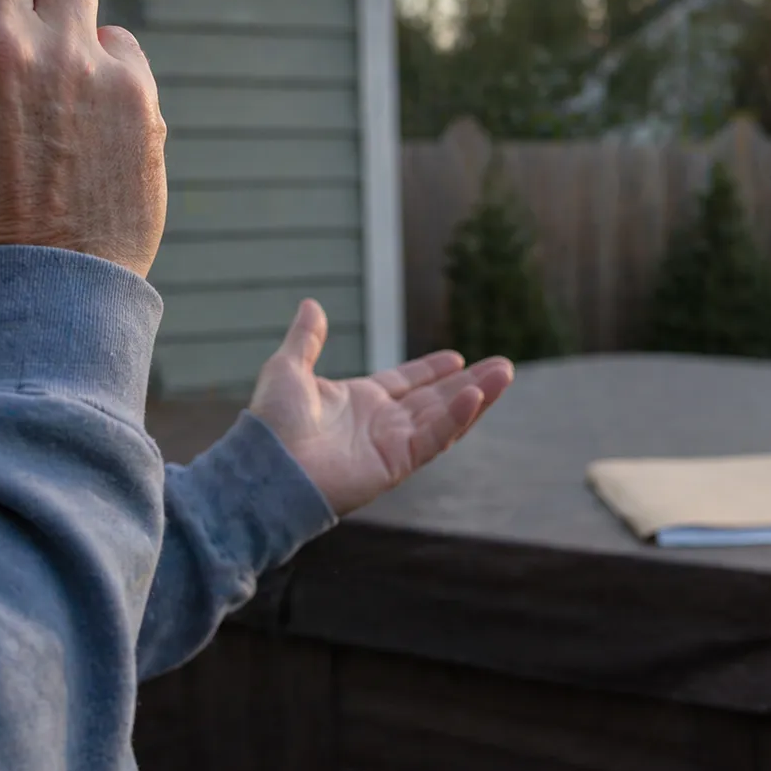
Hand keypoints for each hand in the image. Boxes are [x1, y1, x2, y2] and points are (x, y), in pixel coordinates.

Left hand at [251, 301, 514, 515]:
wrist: (266, 466)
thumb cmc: (271, 424)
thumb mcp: (288, 369)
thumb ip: (307, 339)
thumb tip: (312, 304)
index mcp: (359, 402)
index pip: (406, 383)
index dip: (432, 370)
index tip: (457, 357)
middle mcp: (381, 424)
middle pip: (436, 400)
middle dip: (470, 383)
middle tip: (503, 366)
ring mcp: (391, 445)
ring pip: (444, 417)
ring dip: (476, 397)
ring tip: (504, 375)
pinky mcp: (396, 464)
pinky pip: (434, 438)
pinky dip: (456, 418)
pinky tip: (475, 397)